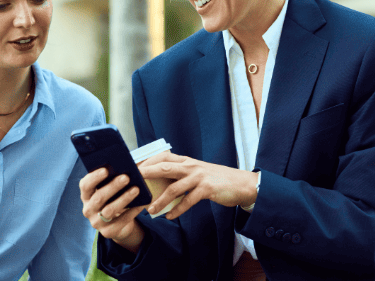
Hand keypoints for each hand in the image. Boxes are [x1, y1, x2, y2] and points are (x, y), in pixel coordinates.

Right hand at [79, 167, 147, 252]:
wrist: (116, 224)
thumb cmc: (113, 200)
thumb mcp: (109, 191)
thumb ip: (110, 181)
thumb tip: (123, 170)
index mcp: (86, 196)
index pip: (85, 185)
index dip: (94, 177)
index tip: (106, 169)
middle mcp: (88, 210)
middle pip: (99, 197)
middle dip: (113, 186)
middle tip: (126, 177)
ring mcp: (96, 223)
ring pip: (109, 210)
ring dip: (123, 199)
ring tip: (136, 189)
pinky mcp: (108, 232)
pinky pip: (121, 221)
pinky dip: (132, 212)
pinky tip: (141, 204)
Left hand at [139, 152, 258, 219]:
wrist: (241, 183)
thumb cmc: (215, 179)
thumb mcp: (196, 172)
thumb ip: (180, 174)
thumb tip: (158, 182)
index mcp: (186, 161)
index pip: (162, 157)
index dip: (147, 161)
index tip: (133, 168)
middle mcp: (191, 166)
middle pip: (164, 168)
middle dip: (146, 174)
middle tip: (133, 184)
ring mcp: (198, 177)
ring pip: (174, 188)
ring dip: (160, 200)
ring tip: (150, 210)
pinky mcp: (207, 189)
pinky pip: (188, 201)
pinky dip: (177, 210)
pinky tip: (170, 217)